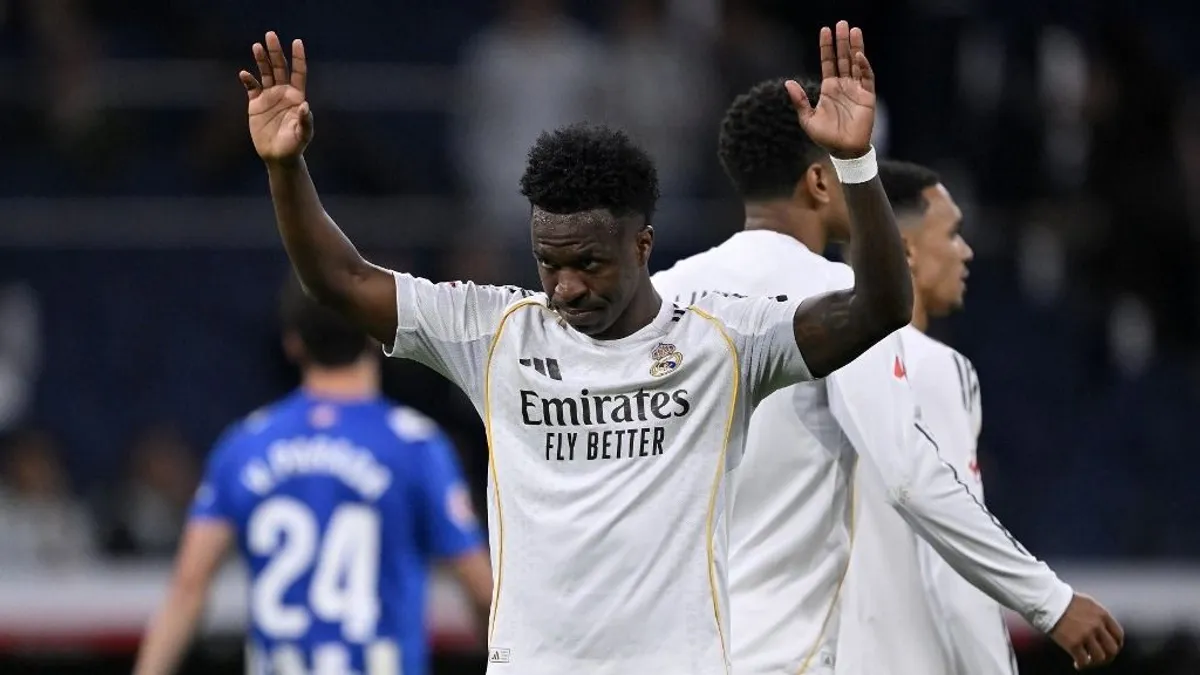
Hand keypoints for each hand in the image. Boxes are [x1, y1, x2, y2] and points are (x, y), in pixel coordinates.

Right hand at [239, 32, 311, 164]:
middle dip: (275, 52)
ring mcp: (268, 96)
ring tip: (257, 46)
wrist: (278, 156)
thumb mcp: (303, 134)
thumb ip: (306, 120)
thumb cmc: (295, 145)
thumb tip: (305, 105)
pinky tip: (244, 74)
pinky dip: (248, 80)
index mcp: (296, 96)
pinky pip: (251, 87)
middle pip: (279, 67)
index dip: (298, 57)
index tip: (297, 42)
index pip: (298, 72)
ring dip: (261, 60)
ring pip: (265, 73)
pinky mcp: (255, 103)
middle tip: (270, 35)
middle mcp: (283, 92)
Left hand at [786, 21, 875, 159]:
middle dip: (842, 41)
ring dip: (855, 47)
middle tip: (842, 23)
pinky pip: (866, 77)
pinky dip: (863, 66)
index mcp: (829, 88)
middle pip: (843, 58)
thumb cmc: (826, 137)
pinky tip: (858, 56)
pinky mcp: (867, 96)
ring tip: (854, 30)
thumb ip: (799, 100)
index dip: (826, 47)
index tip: (825, 30)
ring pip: (856, 63)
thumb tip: (788, 82)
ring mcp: (856, 89)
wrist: (844, 151)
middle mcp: (843, 85)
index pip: (828, 62)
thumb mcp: (807, 119)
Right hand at [1048, 593, 1123, 669]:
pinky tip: (1076, 663)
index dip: (1116, 645)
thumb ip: (1098, 616)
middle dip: (1108, 656)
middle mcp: (1097, 625)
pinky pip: (1084, 661)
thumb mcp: (1087, 604)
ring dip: (1094, 662)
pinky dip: (1081, 665)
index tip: (1109, 649)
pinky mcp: (1073, 643)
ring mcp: (1085, 635)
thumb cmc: (1063, 600)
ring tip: (1087, 660)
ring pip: (1100, 657)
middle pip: (1112, 649)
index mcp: (1102, 614)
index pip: (1118, 635)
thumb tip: (1104, 631)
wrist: (1046, 600)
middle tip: (1099, 658)